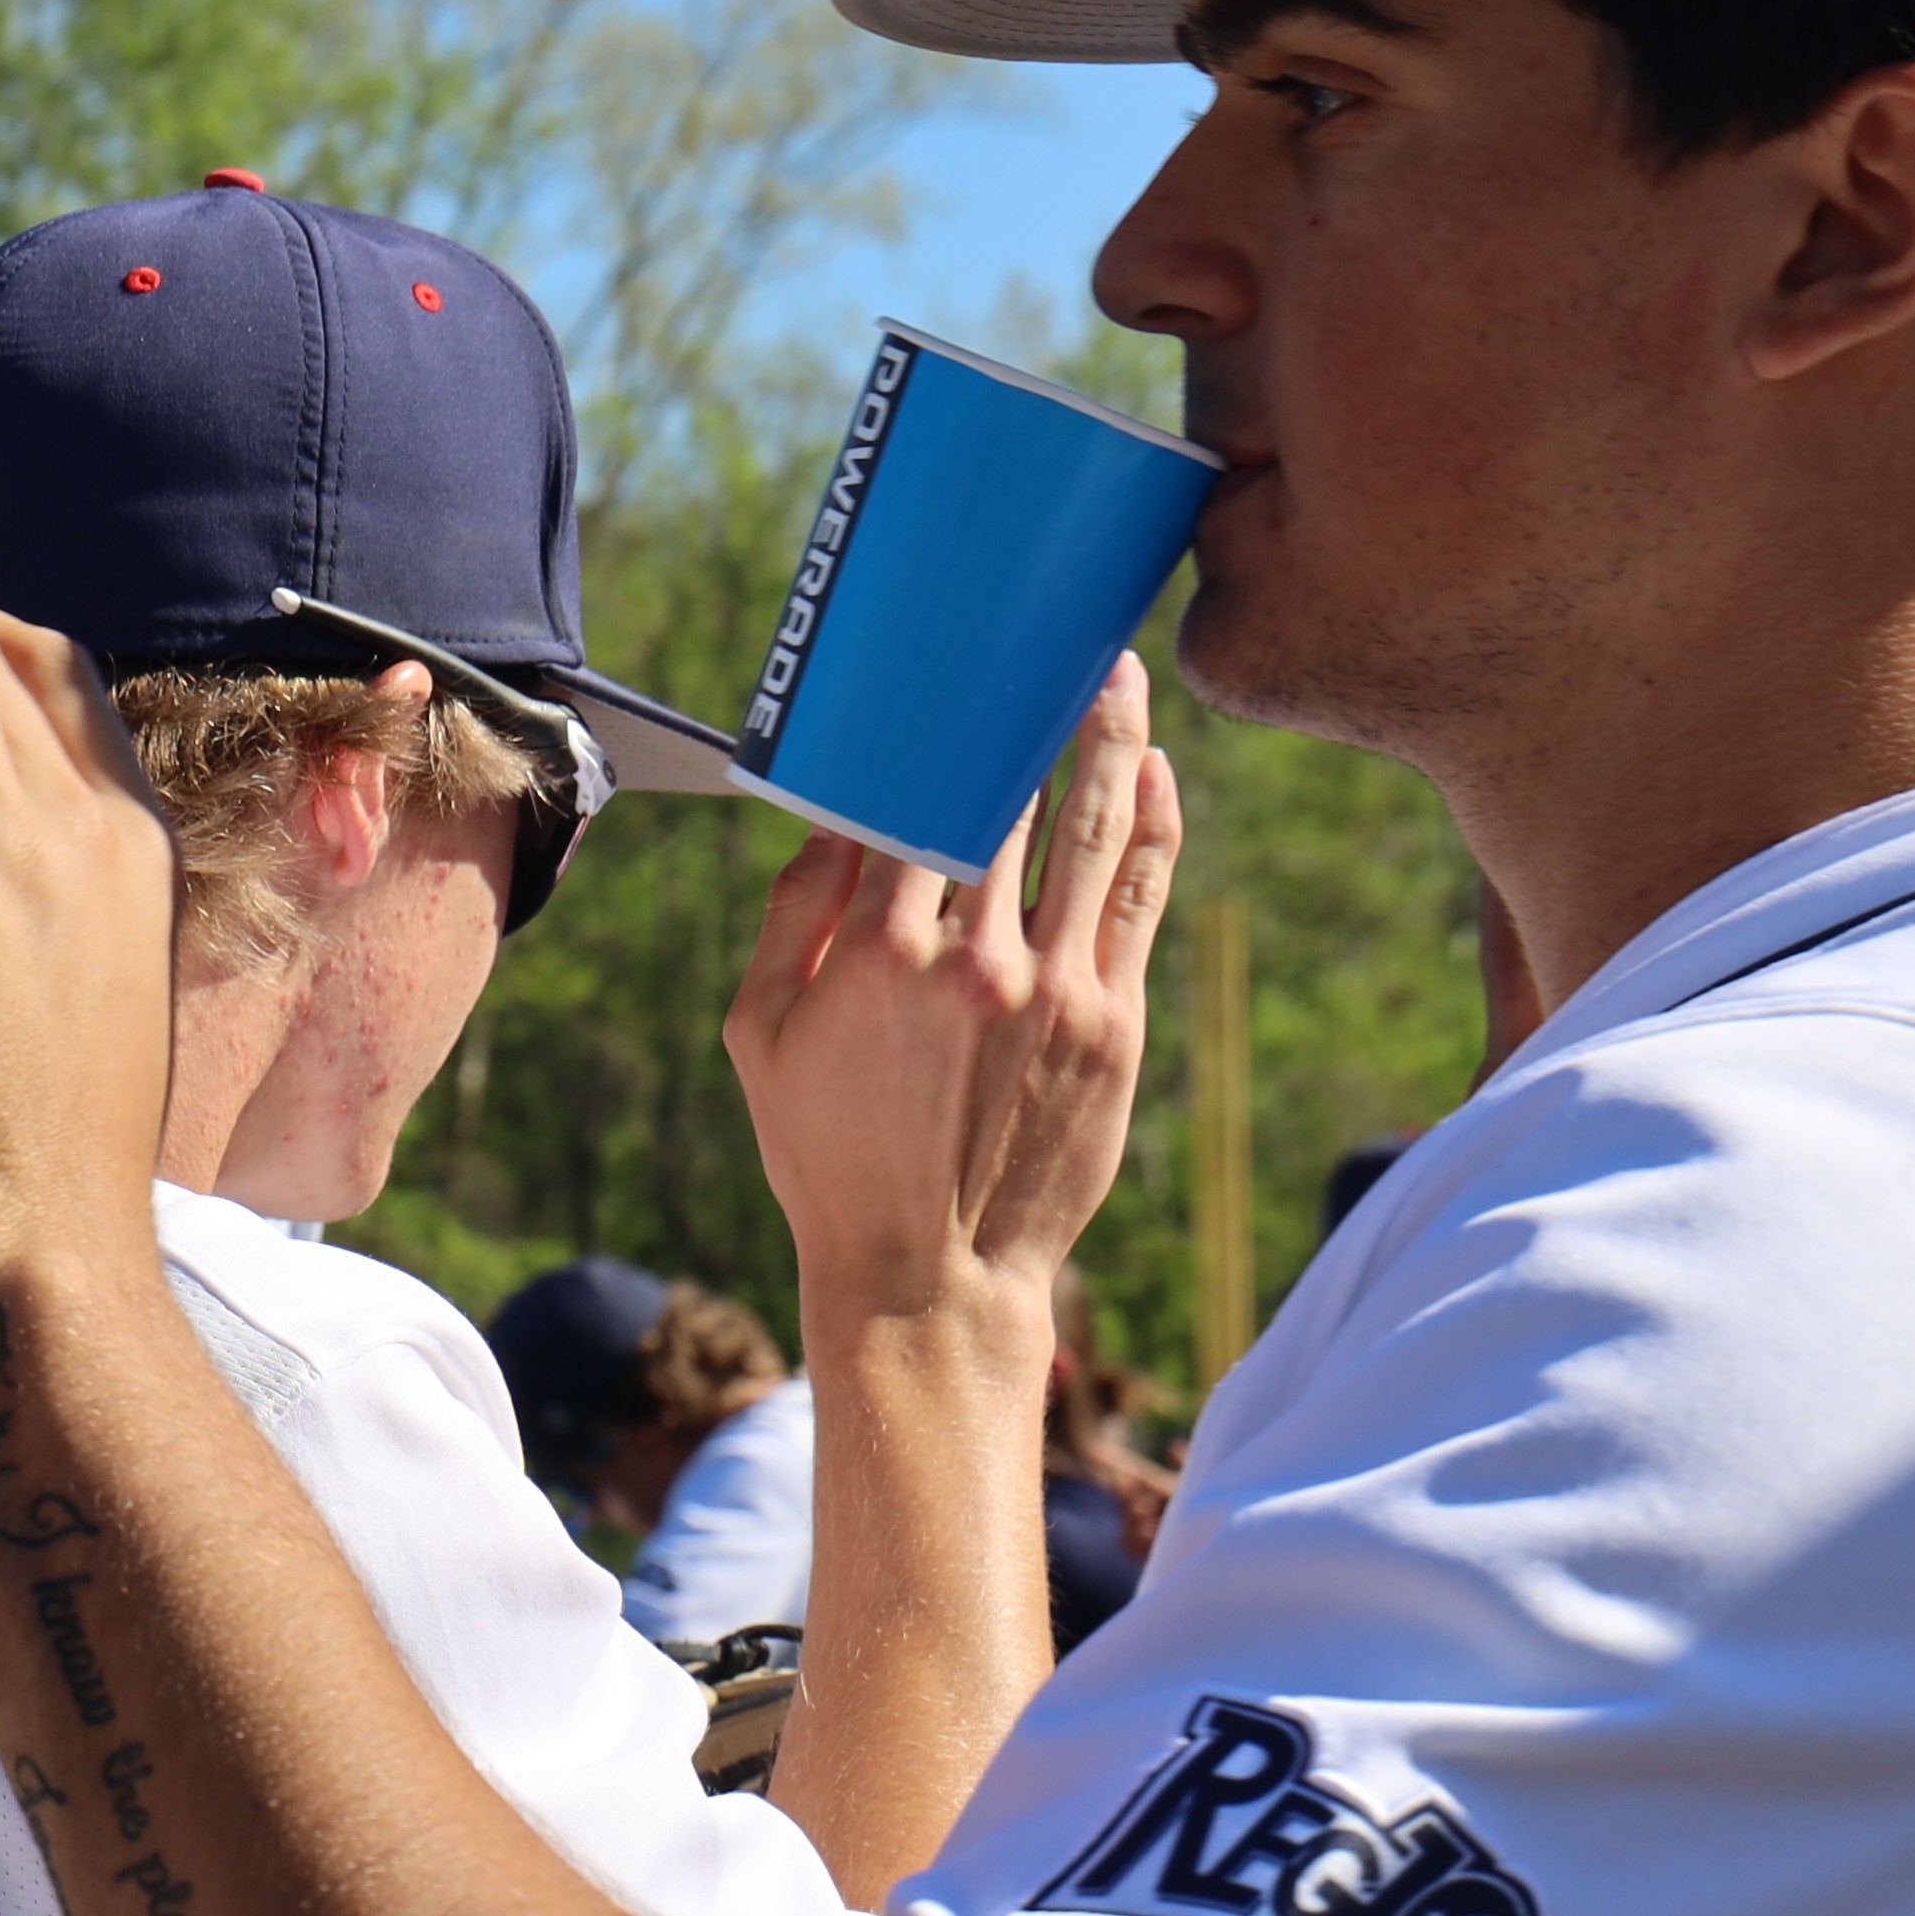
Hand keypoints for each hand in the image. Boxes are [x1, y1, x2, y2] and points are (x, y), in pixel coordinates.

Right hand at [724, 653, 1181, 1332]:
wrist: (930, 1272)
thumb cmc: (829, 1157)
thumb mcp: (761, 1038)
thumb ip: (790, 921)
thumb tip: (828, 823)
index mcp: (878, 954)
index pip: (919, 798)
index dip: (942, 726)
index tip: (954, 671)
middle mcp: (975, 959)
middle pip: (1013, 797)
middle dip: (1029, 711)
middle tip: (1046, 643)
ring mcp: (1056, 990)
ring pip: (1093, 829)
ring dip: (1109, 740)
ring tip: (1116, 677)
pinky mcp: (1112, 1022)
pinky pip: (1138, 894)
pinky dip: (1151, 823)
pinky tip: (1153, 771)